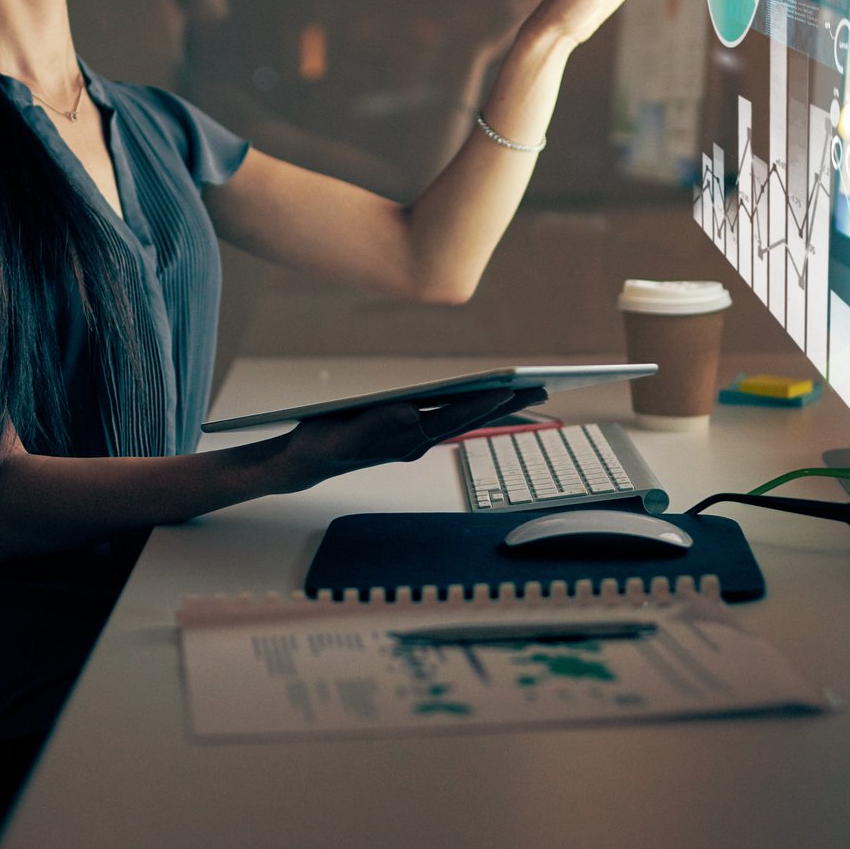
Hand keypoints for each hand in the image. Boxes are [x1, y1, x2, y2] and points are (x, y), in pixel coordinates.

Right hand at [273, 387, 546, 490]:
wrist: (306, 461)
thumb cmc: (323, 444)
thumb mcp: (344, 434)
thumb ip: (376, 424)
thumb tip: (412, 412)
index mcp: (407, 437)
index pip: (456, 415)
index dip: (486, 401)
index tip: (515, 388)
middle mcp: (416, 439)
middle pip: (469, 417)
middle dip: (506, 403)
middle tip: (543, 389)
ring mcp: (413, 438)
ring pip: (461, 419)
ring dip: (493, 406)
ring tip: (525, 391)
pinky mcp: (405, 434)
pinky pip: (445, 419)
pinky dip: (470, 408)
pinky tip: (483, 400)